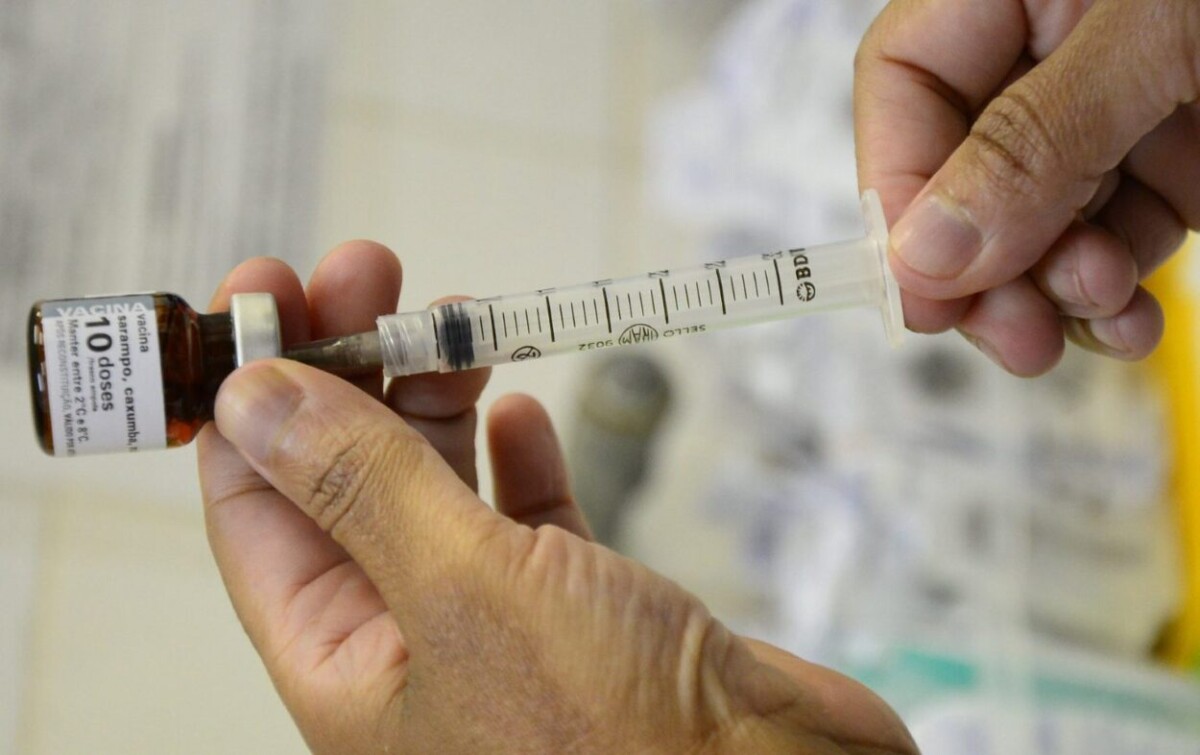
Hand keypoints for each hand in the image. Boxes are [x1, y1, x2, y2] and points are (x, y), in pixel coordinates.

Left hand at [197, 242, 916, 753]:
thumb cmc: (620, 739)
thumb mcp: (464, 590)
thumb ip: (360, 488)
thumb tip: (252, 399)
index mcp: (346, 663)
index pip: (256, 509)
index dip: (249, 394)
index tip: (267, 290)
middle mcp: (411, 643)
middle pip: (346, 480)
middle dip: (348, 367)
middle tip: (367, 271)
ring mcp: (499, 621)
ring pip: (437, 485)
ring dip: (433, 396)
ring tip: (446, 317)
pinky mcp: (583, 607)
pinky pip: (526, 516)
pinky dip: (517, 457)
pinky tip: (517, 409)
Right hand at [856, 0, 1197, 374]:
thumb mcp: (1155, 34)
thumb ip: (1036, 137)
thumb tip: (923, 253)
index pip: (904, 80)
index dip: (896, 188)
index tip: (921, 286)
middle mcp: (1049, 49)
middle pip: (961, 173)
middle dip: (982, 269)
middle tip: (1010, 334)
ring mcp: (1114, 110)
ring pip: (1037, 226)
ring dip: (1053, 292)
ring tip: (1098, 312)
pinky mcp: (1173, 160)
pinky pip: (1116, 241)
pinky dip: (1114, 294)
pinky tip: (1127, 320)